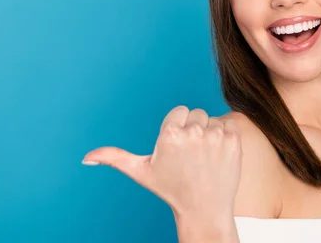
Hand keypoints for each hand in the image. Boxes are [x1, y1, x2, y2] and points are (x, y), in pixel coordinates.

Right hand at [82, 106, 242, 219]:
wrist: (204, 208)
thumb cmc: (172, 189)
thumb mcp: (141, 172)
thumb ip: (115, 158)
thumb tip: (86, 158)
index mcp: (169, 134)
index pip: (179, 111)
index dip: (178, 128)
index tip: (179, 148)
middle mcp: (192, 132)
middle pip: (196, 114)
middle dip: (194, 129)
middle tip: (192, 155)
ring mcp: (215, 136)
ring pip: (213, 119)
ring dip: (211, 133)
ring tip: (205, 156)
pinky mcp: (234, 140)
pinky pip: (231, 123)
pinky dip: (227, 135)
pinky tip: (219, 154)